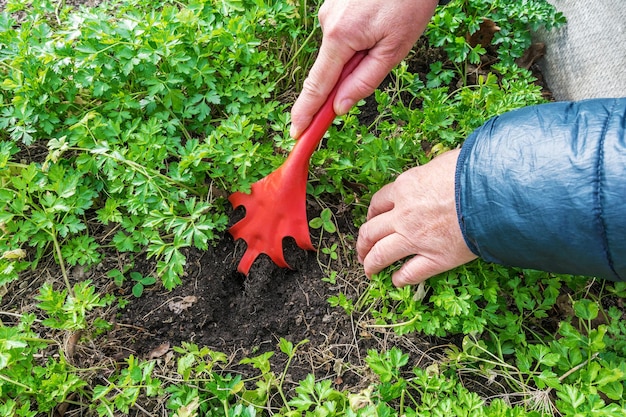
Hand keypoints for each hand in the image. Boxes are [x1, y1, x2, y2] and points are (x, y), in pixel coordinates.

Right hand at [290, 0, 437, 137]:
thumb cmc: (410, 3)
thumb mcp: (394, 49)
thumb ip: (364, 81)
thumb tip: (340, 107)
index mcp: (340, 37)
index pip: (317, 86)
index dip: (307, 112)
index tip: (297, 133)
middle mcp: (327, 23)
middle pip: (328, 69)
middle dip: (345, 79)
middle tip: (378, 57)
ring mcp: (328, 11)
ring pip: (337, 51)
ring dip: (356, 55)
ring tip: (387, 32)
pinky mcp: (334, 5)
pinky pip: (341, 34)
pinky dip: (356, 40)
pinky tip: (378, 23)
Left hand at [356, 149, 477, 286]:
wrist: (494, 192)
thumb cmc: (473, 172)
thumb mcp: (444, 162)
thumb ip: (431, 174)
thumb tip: (436, 173)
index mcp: (404, 188)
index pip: (377, 203)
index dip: (371, 214)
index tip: (371, 221)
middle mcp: (403, 215)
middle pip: (370, 232)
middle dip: (363, 243)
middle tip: (362, 250)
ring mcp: (416, 238)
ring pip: (381, 255)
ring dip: (371, 264)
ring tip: (369, 270)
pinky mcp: (436, 258)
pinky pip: (410, 273)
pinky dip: (399, 279)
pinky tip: (396, 281)